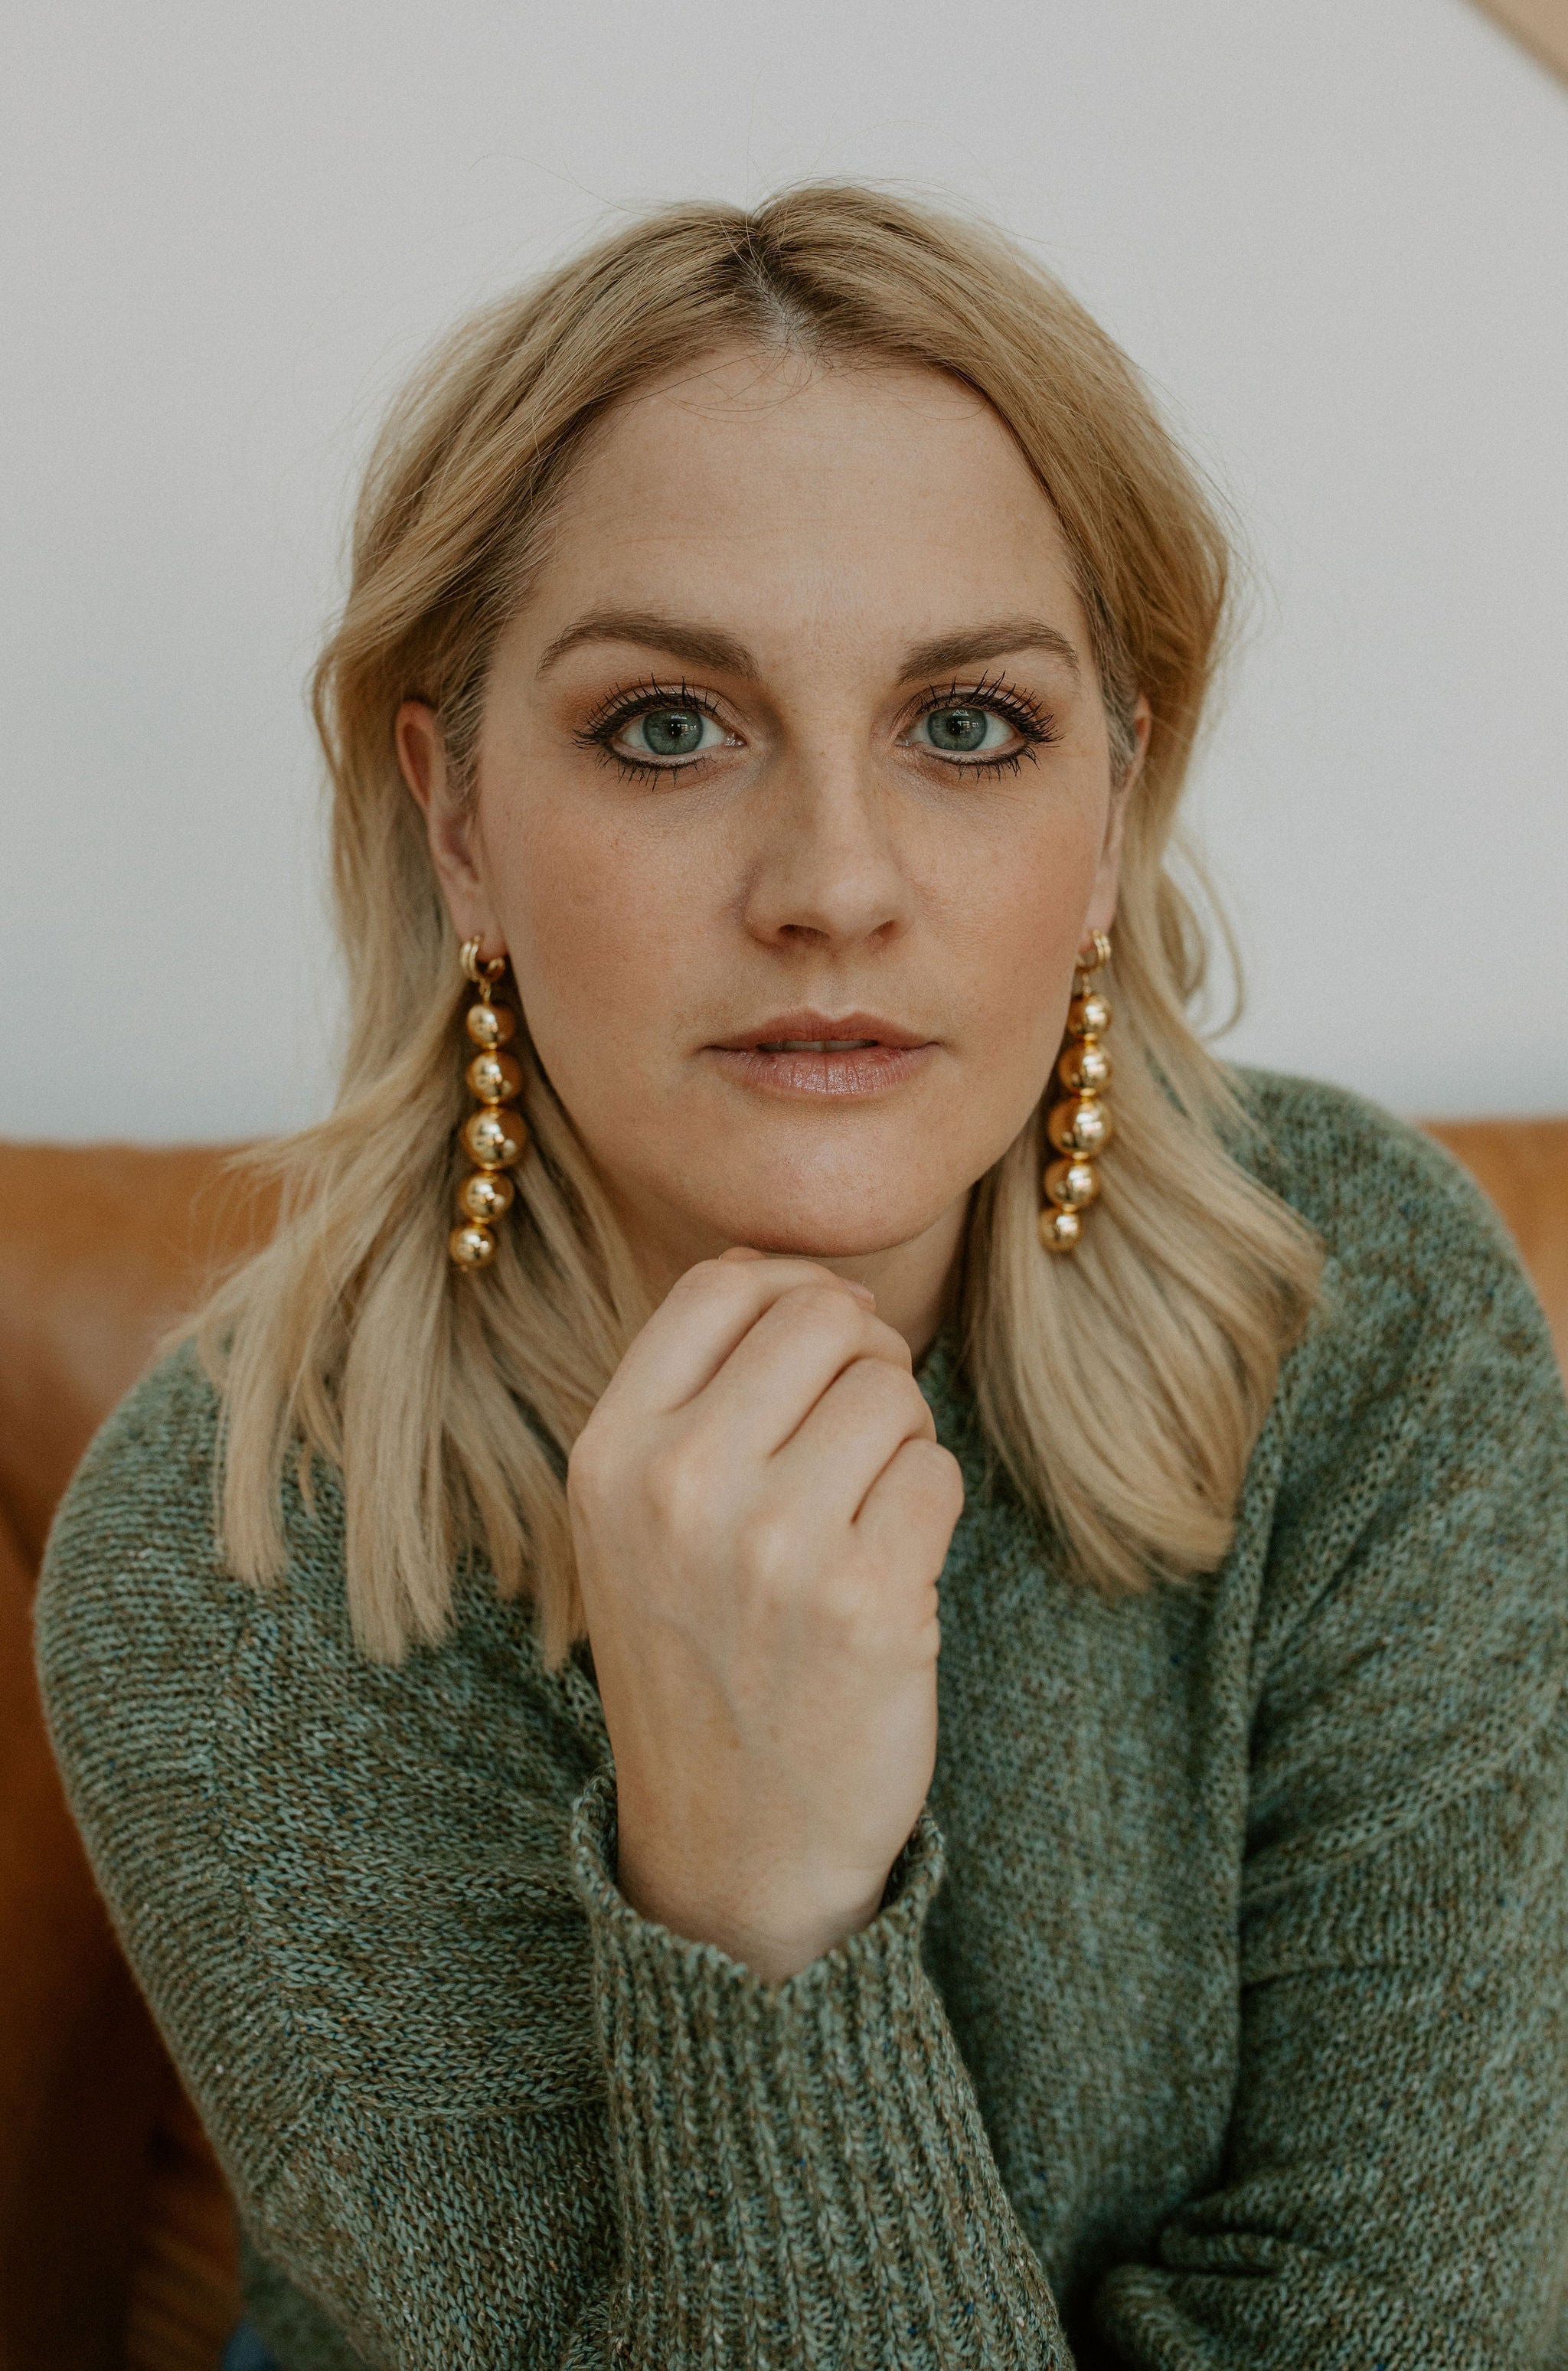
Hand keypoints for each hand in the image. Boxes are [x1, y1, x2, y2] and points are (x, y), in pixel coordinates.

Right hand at [567, 1252, 963, 1980]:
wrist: (734, 1851)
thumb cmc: (700, 1661)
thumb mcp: (636, 1524)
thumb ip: (689, 1394)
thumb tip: (774, 1270)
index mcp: (608, 1455)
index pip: (723, 1284)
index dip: (794, 1293)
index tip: (817, 1352)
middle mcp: (678, 1487)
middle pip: (825, 1318)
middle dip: (862, 1363)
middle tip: (852, 1444)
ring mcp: (773, 1544)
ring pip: (893, 1390)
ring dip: (900, 1442)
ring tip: (860, 1520)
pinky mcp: (869, 1600)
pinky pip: (938, 1472)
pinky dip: (930, 1512)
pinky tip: (888, 1574)